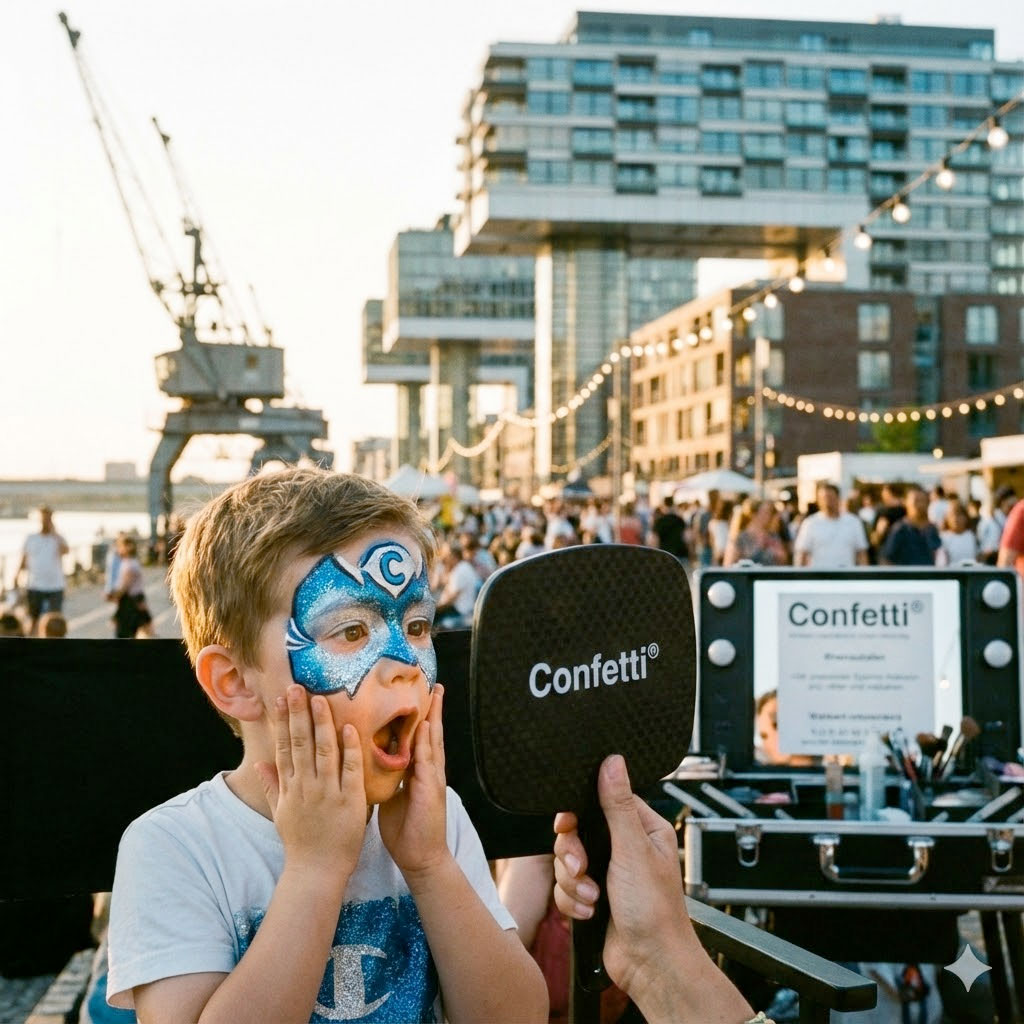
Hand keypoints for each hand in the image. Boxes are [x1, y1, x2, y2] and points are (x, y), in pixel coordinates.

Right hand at [254, 684, 366, 880]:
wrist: (316, 872)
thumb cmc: (300, 842)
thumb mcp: (280, 813)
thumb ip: (271, 787)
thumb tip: (258, 764)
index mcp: (289, 788)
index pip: (283, 747)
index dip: (282, 721)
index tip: (280, 698)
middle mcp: (305, 787)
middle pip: (300, 743)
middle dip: (298, 713)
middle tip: (296, 687)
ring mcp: (327, 793)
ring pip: (323, 751)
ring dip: (322, 723)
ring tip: (321, 699)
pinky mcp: (349, 801)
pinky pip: (349, 770)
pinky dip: (349, 749)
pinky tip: (349, 728)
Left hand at [379, 685, 448, 884]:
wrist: (420, 857)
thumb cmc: (405, 829)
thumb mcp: (392, 796)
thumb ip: (387, 776)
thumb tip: (369, 761)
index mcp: (416, 771)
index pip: (416, 736)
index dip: (416, 715)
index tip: (413, 693)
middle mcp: (427, 770)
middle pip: (429, 732)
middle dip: (431, 708)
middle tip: (433, 683)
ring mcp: (432, 778)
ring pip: (433, 740)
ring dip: (434, 717)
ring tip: (435, 694)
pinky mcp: (432, 788)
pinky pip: (428, 761)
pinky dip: (428, 742)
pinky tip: (426, 726)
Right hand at [553, 755, 692, 998]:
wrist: (650, 965)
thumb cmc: (656, 912)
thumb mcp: (634, 850)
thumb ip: (618, 806)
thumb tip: (613, 762)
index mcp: (642, 829)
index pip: (600, 801)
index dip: (579, 813)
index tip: (568, 825)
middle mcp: (624, 848)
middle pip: (577, 832)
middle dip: (573, 855)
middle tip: (583, 869)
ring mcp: (607, 873)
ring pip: (567, 861)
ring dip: (575, 883)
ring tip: (593, 898)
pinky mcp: (593, 897)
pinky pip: (565, 888)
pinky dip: (573, 902)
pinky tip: (591, 912)